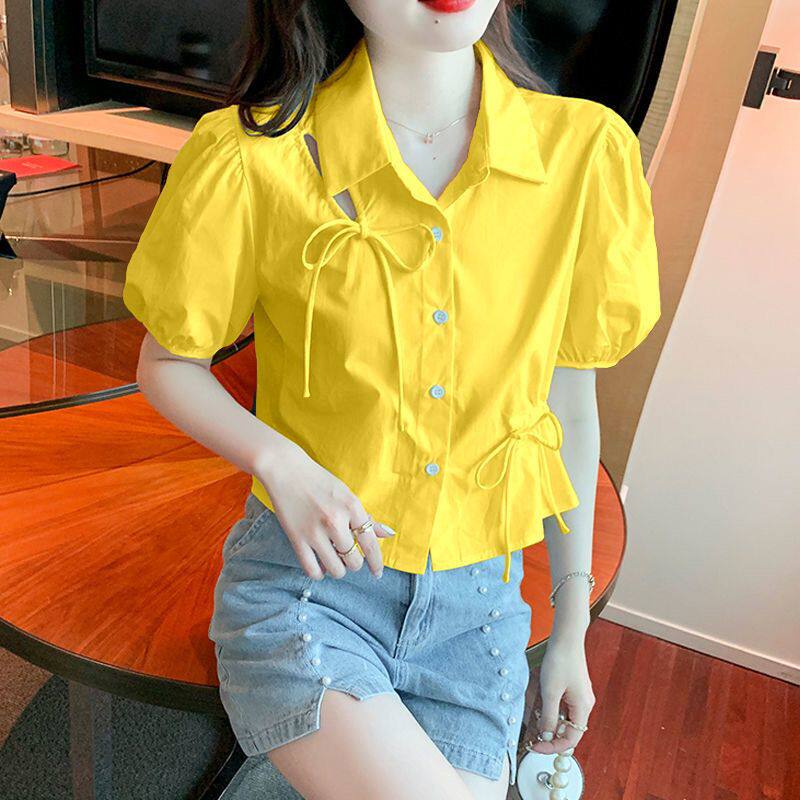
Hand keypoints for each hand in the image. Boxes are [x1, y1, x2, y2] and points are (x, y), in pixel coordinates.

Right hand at [255, 439, 395, 579]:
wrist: (286, 469)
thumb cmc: (318, 481)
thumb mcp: (346, 494)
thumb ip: (365, 517)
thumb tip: (387, 534)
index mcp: (351, 507)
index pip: (370, 543)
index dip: (376, 563)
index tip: (377, 574)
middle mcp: (336, 521)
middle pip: (354, 560)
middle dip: (353, 563)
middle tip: (347, 556)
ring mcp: (315, 531)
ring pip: (336, 569)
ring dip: (337, 569)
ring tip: (333, 559)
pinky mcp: (297, 538)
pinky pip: (312, 570)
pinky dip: (319, 573)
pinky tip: (320, 565)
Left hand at [528, 636, 594, 754]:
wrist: (566, 637)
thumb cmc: (560, 660)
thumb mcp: (550, 691)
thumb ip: (549, 717)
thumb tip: (547, 737)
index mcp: (583, 708)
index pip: (571, 739)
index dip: (553, 746)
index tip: (536, 747)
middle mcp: (585, 705)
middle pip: (569, 731)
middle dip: (551, 736)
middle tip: (533, 737)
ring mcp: (580, 697)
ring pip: (565, 720)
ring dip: (550, 723)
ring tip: (534, 721)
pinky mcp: (574, 690)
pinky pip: (564, 708)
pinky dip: (552, 711)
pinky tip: (540, 707)